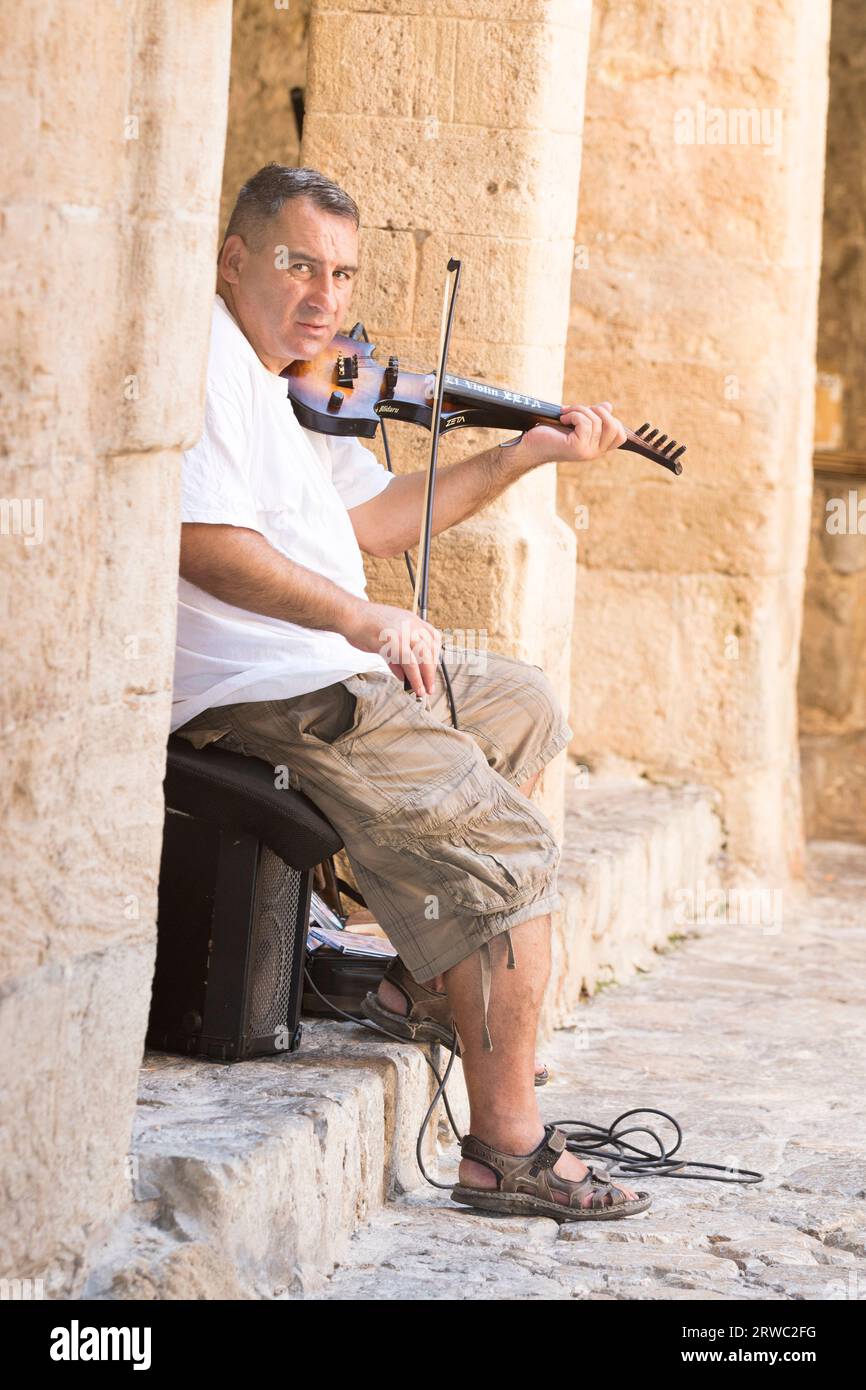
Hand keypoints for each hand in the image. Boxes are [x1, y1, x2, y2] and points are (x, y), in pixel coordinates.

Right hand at [343, 601, 441, 699]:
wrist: (349, 615)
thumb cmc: (363, 625)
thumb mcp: (385, 639)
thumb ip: (396, 656)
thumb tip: (403, 675)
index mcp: (411, 620)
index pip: (432, 638)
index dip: (434, 655)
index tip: (431, 668)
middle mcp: (411, 625)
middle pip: (430, 650)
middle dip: (431, 671)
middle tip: (430, 685)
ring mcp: (404, 633)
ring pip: (423, 658)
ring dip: (425, 677)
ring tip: (424, 691)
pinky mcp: (396, 642)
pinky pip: (410, 664)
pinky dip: (415, 679)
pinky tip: (415, 688)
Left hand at [509, 401, 627, 466]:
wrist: (530, 446)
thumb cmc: (550, 433)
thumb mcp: (576, 421)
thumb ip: (593, 416)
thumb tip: (608, 406)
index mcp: (598, 447)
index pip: (620, 434)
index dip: (610, 418)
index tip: (590, 413)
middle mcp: (595, 452)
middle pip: (615, 426)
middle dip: (598, 411)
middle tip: (578, 411)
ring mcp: (588, 452)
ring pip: (596, 420)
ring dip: (579, 410)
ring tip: (565, 413)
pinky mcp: (578, 447)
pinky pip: (585, 423)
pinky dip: (573, 414)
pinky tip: (562, 418)